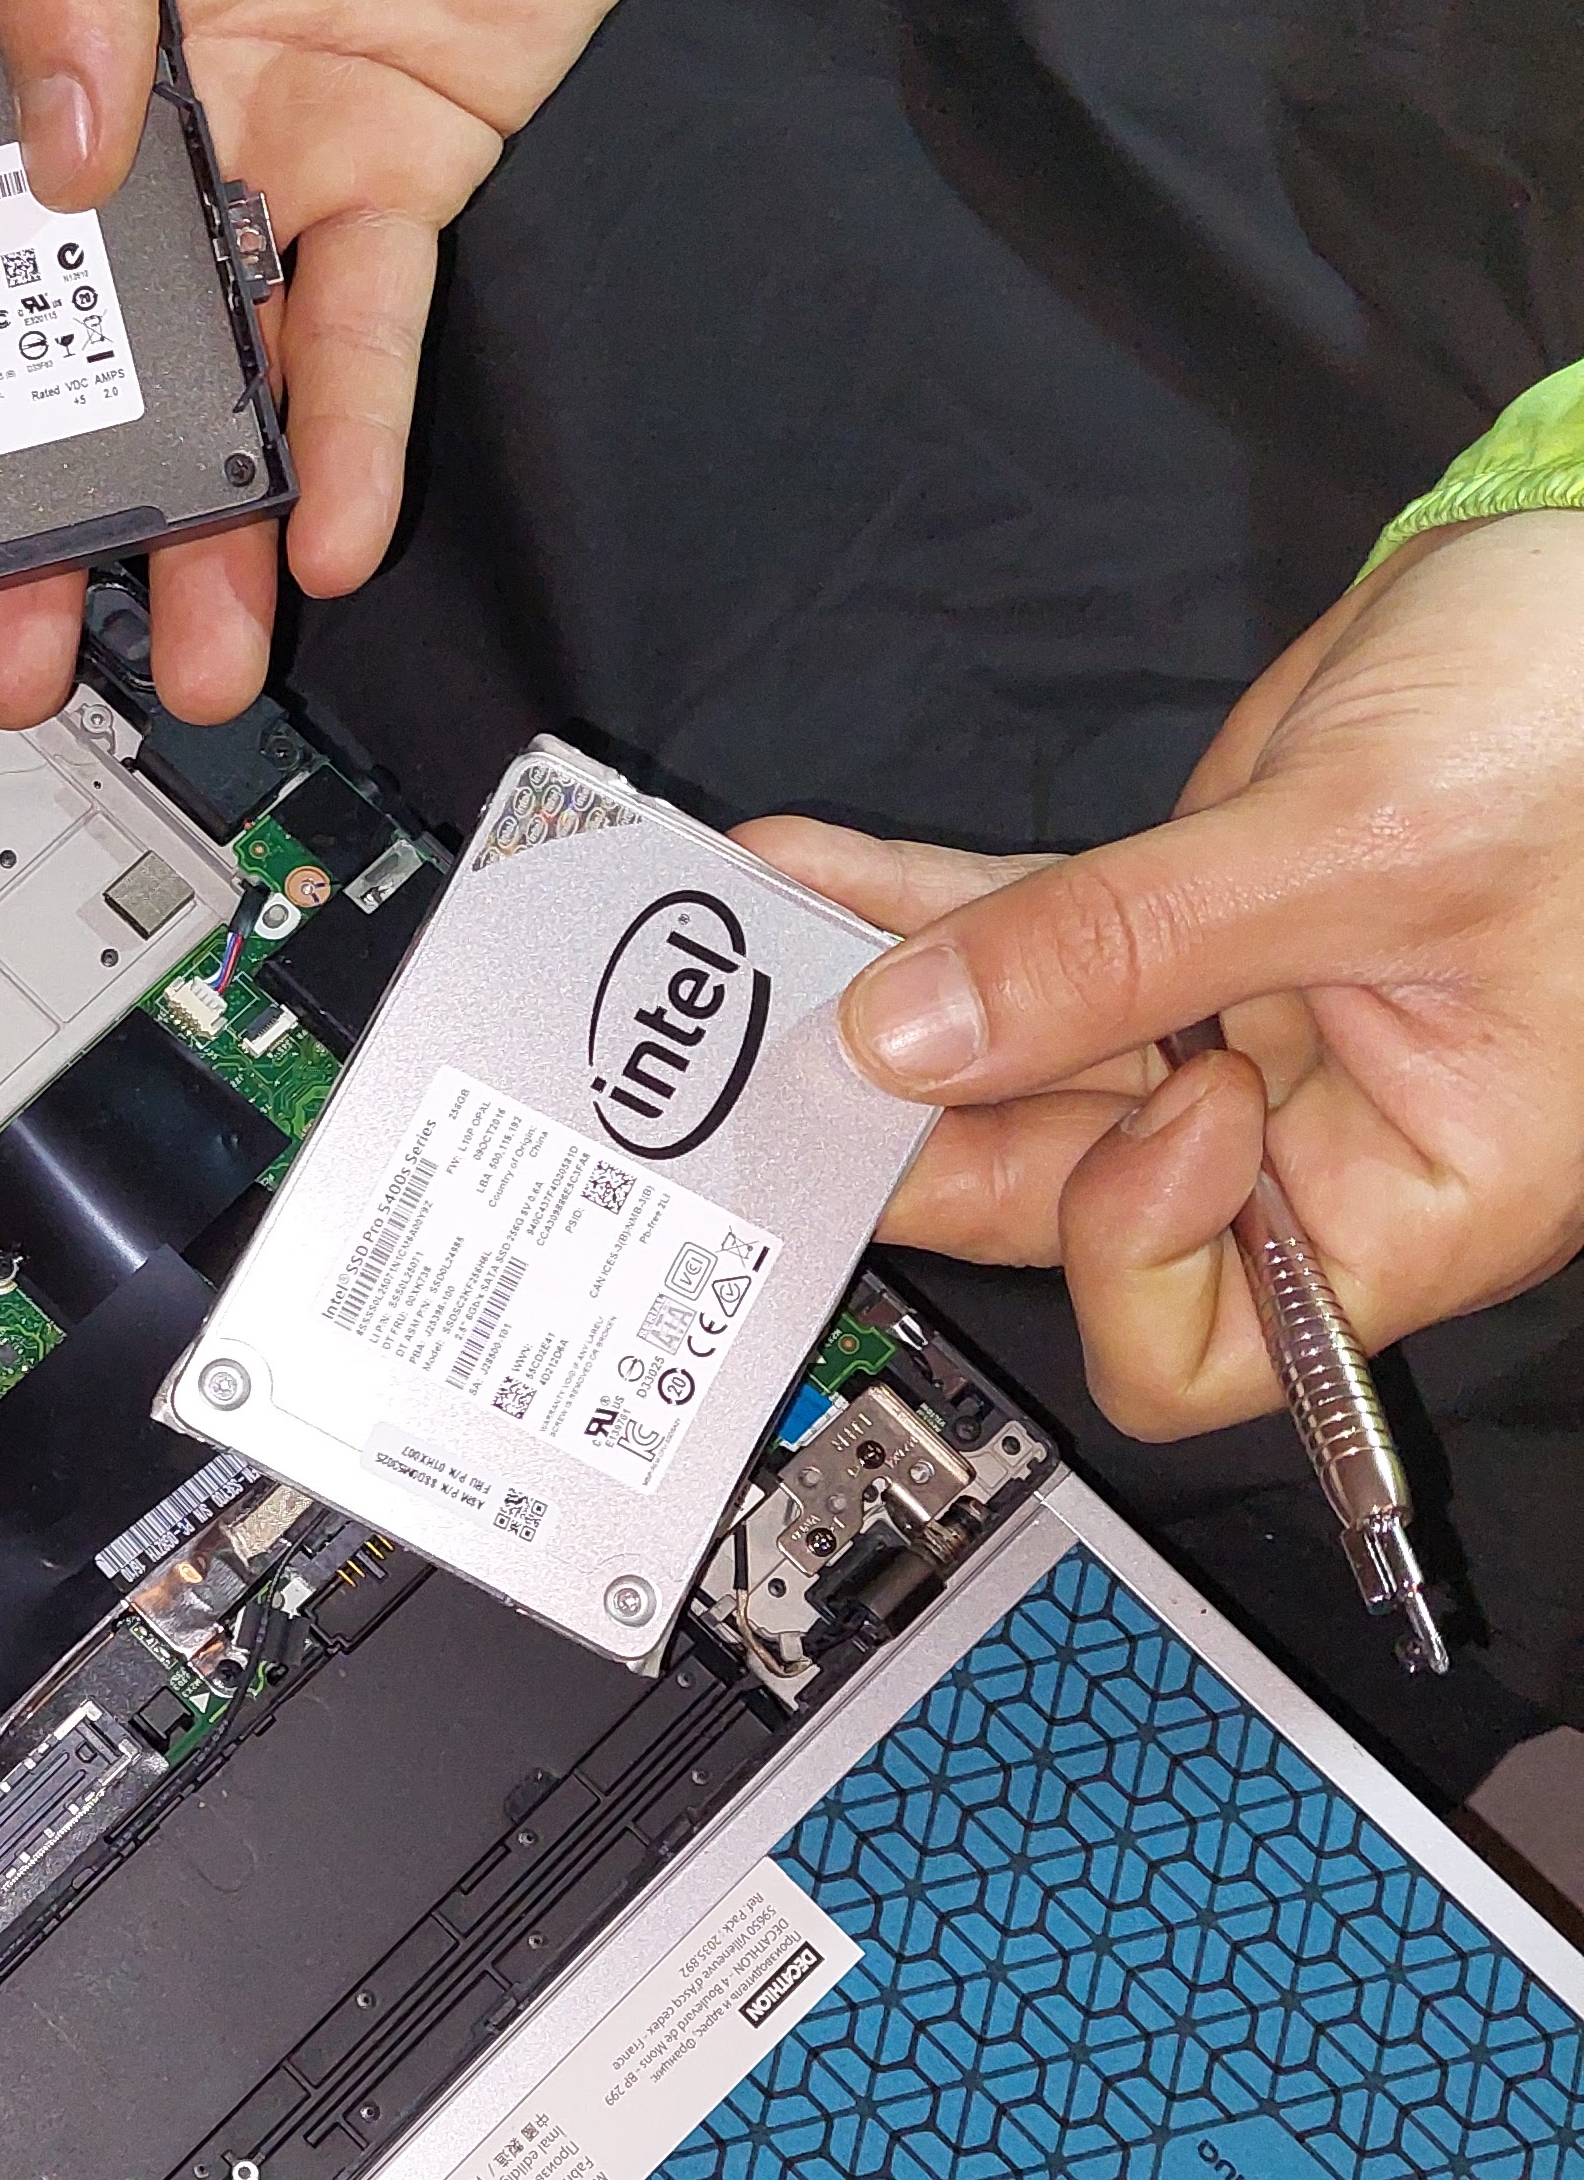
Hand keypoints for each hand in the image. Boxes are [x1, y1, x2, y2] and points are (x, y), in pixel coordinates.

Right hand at [0, 0, 737, 726]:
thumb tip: (42, 140)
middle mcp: (136, 71)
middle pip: (51, 313)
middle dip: (29, 487)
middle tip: (2, 641)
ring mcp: (267, 132)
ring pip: (202, 360)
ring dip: (190, 511)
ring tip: (183, 656)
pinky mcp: (399, 166)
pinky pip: (358, 330)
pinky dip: (347, 440)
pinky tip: (327, 537)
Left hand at [739, 510, 1583, 1435]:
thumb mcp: (1369, 845)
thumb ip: (1132, 947)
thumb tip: (919, 1033)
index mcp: (1422, 1191)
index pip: (1202, 1334)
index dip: (1129, 1243)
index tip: (1142, 1109)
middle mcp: (1311, 1142)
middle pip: (1063, 1199)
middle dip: (923, 1125)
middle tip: (783, 1063)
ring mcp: (1231, 1032)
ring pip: (1014, 1066)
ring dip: (883, 1006)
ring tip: (756, 948)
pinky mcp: (1173, 926)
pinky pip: (1022, 948)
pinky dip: (917, 914)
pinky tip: (812, 874)